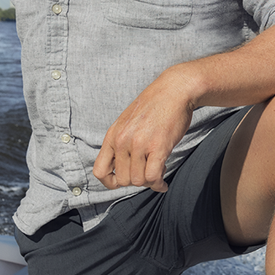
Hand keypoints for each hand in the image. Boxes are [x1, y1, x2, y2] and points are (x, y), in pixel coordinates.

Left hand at [93, 71, 197, 192]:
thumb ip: (121, 142)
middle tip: (147, 172)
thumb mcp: (127, 122)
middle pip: (123, 180)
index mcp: (112, 135)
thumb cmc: (154, 106)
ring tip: (158, 171)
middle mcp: (122, 141)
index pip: (100, 172)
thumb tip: (123, 167)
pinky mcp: (158, 146)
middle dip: (137, 180)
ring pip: (139, 180)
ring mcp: (139, 144)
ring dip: (150, 181)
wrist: (174, 90)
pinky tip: (163, 182)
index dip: (111, 183)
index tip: (123, 182)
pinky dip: (159, 183)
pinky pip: (153, 176)